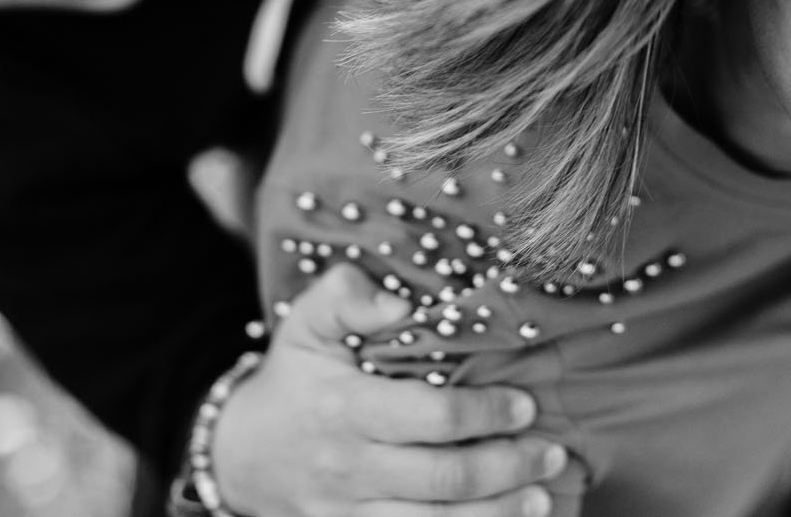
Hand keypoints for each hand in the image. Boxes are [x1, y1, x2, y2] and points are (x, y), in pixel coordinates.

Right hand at [212, 264, 577, 516]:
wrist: (239, 452)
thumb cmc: (292, 376)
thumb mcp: (307, 322)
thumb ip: (348, 296)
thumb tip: (398, 302)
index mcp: (344, 407)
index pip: (431, 416)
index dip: (486, 411)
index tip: (525, 403)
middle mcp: (349, 468)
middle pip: (445, 479)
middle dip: (508, 467)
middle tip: (551, 451)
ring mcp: (348, 514)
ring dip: (497, 516)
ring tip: (541, 497)